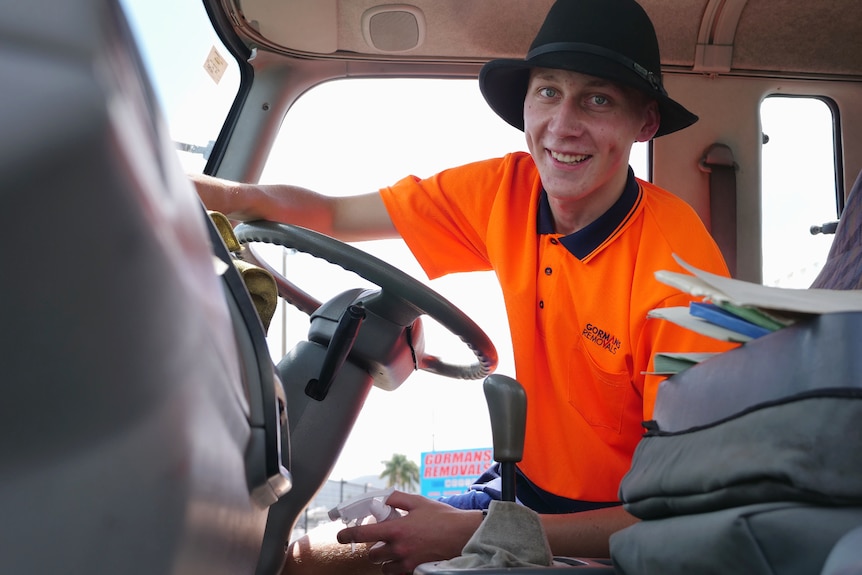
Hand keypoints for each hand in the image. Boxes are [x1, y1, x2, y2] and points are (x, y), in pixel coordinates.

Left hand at [336, 491, 482, 573]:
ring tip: (395, 549)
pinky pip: (397, 573)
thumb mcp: (418, 502)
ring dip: (385, 559)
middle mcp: (398, 549)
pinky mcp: (415, 571)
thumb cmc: (442, 517)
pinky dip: (397, 567)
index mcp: (396, 529)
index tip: (340, 536)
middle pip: (372, 554)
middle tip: (383, 539)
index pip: (363, 534)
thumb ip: (395, 499)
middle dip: (374, 547)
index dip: (347, 535)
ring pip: (383, 567)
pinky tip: (406, 557)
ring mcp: (407, 563)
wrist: (463, 535)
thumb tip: (380, 498)